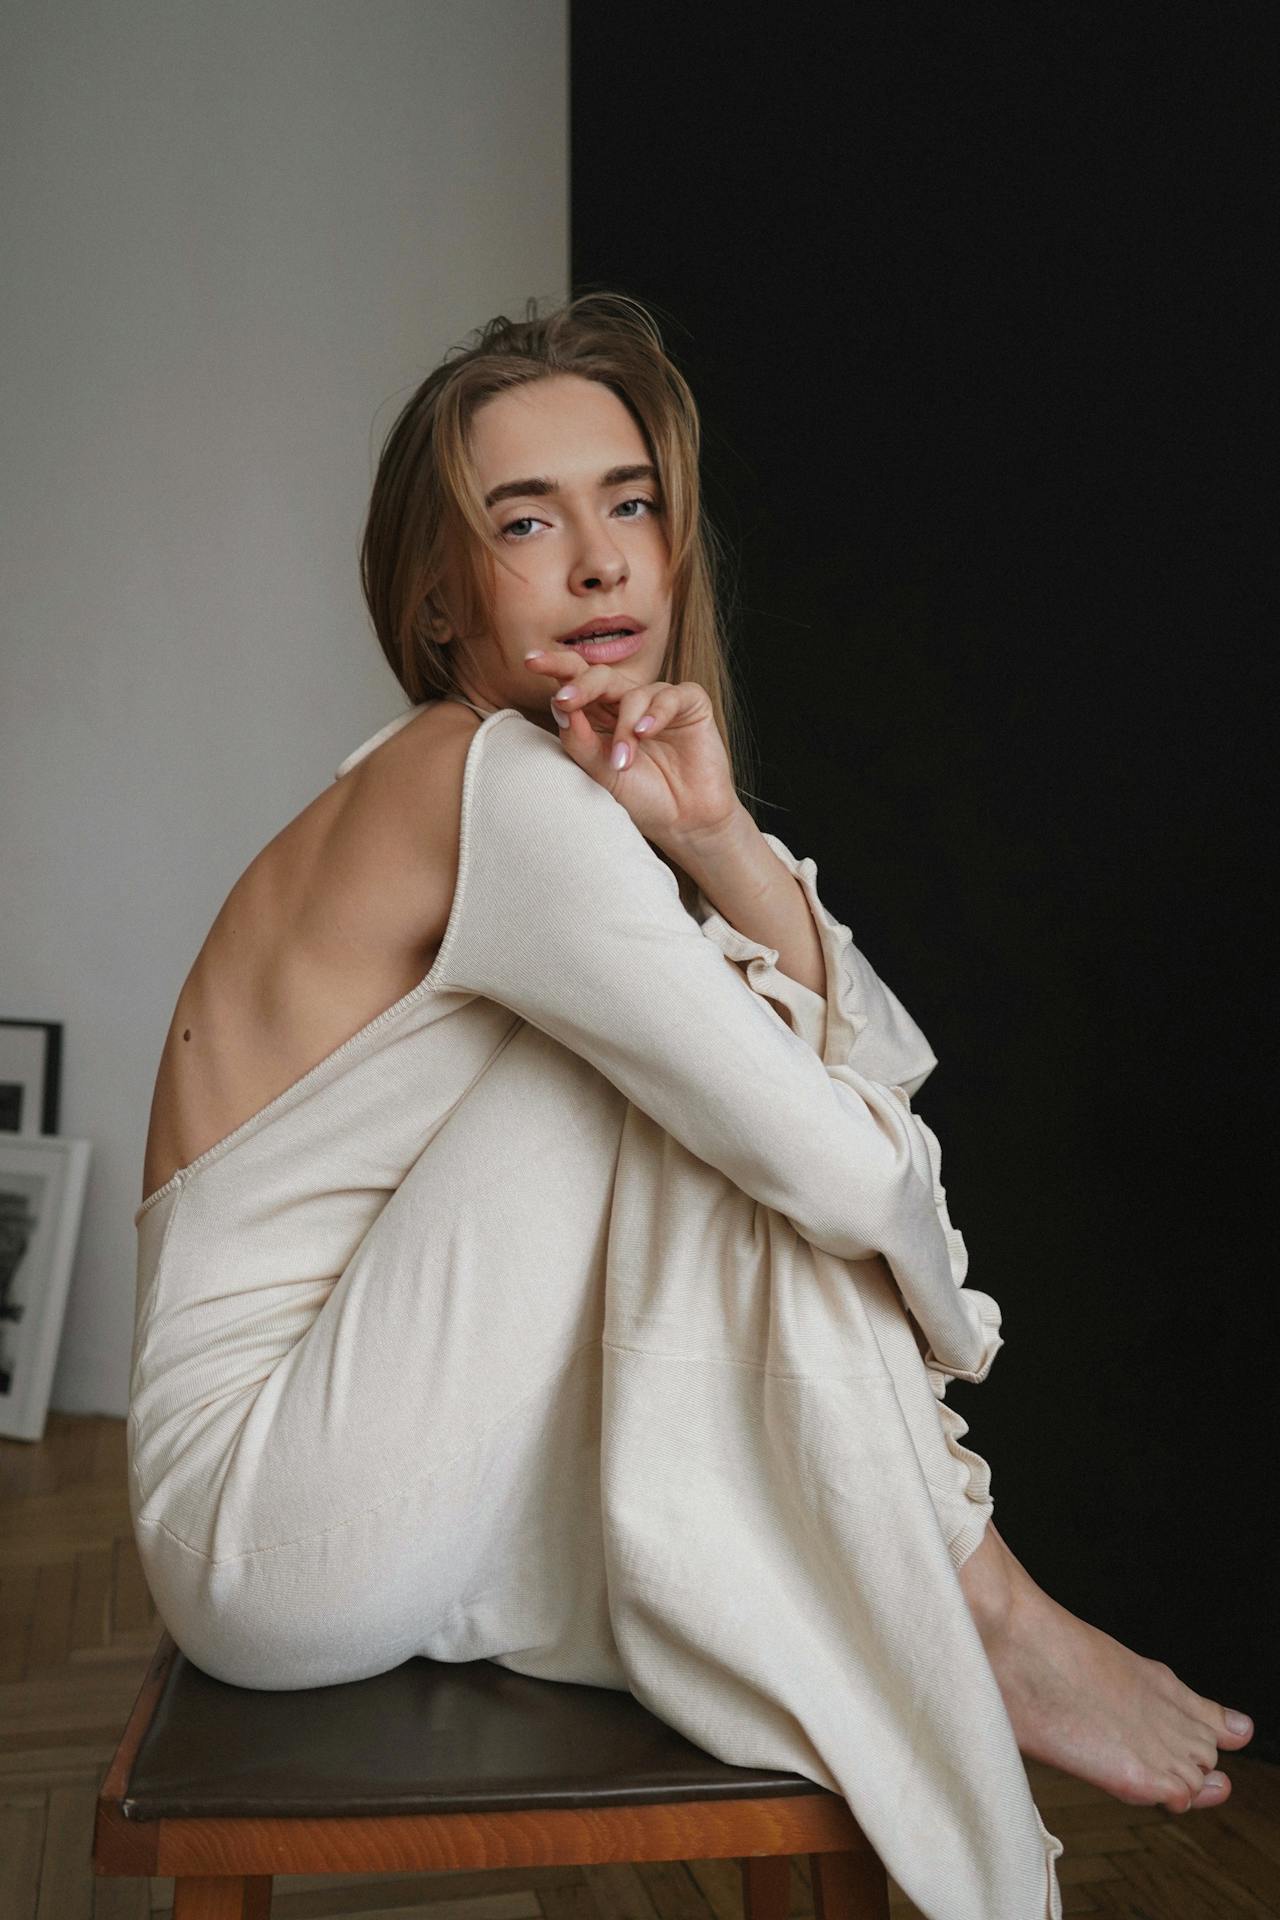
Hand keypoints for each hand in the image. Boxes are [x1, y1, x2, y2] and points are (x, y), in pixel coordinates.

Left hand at [524, 647, 741, 851]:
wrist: (683, 822)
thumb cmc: (640, 797)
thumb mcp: (600, 773)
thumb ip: (579, 741)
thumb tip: (559, 705)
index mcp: (600, 714)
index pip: (575, 680)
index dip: (555, 667)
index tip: (530, 661)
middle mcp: (627, 702)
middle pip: (599, 676)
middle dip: (581, 686)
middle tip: (565, 701)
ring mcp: (659, 701)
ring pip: (633, 693)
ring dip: (623, 727)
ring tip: (622, 761)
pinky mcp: (691, 704)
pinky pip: (670, 695)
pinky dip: (656, 713)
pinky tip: (645, 733)